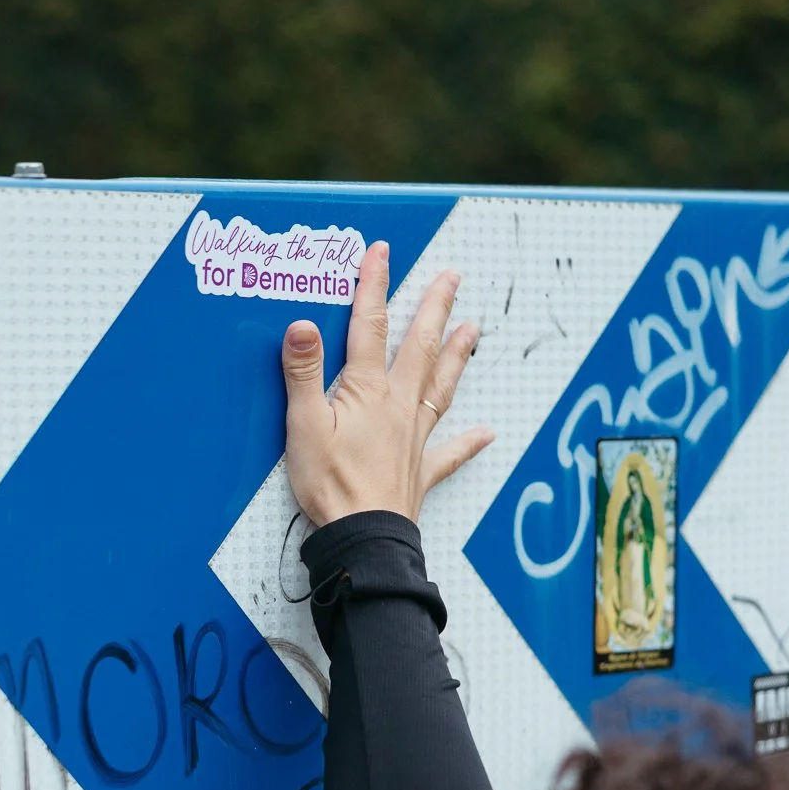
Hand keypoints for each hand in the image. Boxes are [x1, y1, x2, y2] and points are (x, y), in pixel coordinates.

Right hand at [283, 240, 492, 526]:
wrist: (363, 535)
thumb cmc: (331, 484)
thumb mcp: (302, 424)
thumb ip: (303, 373)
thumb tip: (301, 325)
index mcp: (367, 390)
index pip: (370, 326)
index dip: (374, 287)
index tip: (380, 253)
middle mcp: (398, 405)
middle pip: (420, 347)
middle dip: (435, 308)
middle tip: (452, 278)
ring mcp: (414, 437)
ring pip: (441, 386)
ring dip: (458, 356)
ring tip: (474, 330)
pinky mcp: (420, 470)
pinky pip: (449, 453)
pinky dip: (469, 442)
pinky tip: (487, 433)